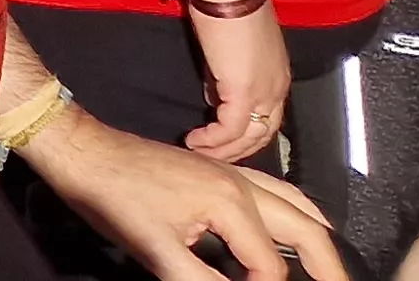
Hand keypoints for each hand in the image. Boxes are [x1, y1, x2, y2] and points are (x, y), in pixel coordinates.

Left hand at [25, 104, 338, 280]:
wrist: (85, 151)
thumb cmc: (113, 198)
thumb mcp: (154, 249)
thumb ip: (202, 280)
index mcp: (231, 202)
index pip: (269, 264)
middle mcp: (243, 183)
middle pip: (306, 228)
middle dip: (329, 265)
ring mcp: (234, 172)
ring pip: (296, 204)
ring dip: (319, 236)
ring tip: (333, 268)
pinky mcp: (220, 170)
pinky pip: (276, 189)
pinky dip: (297, 211)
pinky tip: (298, 224)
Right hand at [183, 4, 292, 161]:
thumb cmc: (229, 5)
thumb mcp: (230, 46)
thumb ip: (227, 71)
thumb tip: (217, 91)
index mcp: (277, 75)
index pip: (267, 117)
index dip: (245, 133)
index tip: (221, 141)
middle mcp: (277, 88)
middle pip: (263, 134)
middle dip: (236, 150)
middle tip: (210, 157)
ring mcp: (264, 92)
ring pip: (249, 138)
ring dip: (223, 150)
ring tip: (198, 152)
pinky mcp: (244, 93)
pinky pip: (229, 129)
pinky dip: (212, 140)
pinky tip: (194, 141)